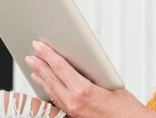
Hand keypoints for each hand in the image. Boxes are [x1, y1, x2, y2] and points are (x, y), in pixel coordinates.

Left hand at [25, 40, 155, 117]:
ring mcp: (71, 111)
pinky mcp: (73, 117)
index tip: (39, 45)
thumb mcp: (109, 82)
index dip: (47, 54)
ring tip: (34, 68)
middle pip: (51, 79)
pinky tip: (46, 86)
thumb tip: (77, 62)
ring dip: (41, 78)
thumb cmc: (124, 106)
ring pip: (51, 91)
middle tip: (31, 54)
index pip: (59, 67)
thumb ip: (90, 72)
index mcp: (82, 91)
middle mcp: (73, 103)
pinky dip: (49, 90)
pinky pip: (56, 101)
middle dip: (39, 65)